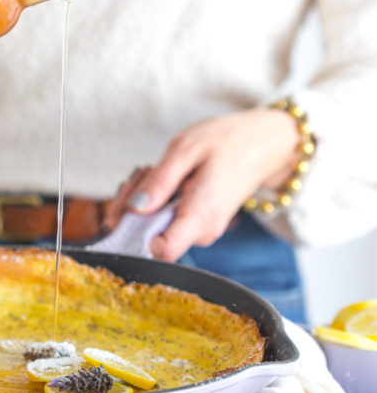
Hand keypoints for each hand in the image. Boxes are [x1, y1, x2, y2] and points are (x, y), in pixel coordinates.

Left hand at [105, 109, 299, 261]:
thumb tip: (133, 209)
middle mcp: (203, 231)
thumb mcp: (186, 149)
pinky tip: (166, 178)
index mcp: (200, 215)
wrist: (265, 143)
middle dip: (135, 208)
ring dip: (145, 201)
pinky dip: (158, 200)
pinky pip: (169, 221)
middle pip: (151, 239)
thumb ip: (159, 181)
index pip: (161, 251)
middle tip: (142, 173)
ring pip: (157, 229)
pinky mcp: (200, 224)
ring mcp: (203, 230)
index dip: (134, 234)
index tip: (127, 205)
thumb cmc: (228, 141)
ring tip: (156, 170)